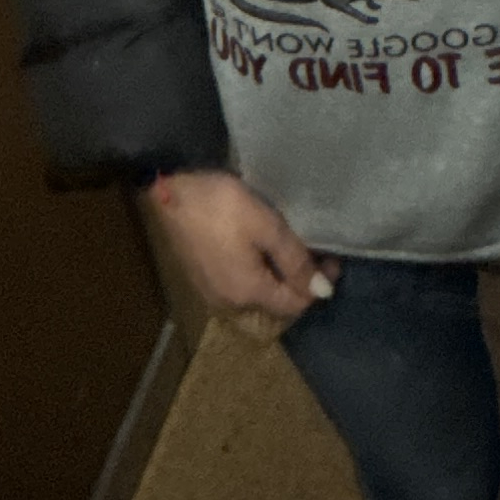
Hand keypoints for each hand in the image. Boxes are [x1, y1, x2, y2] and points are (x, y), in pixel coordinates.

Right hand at [146, 167, 336, 337]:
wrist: (168, 193)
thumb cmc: (220, 205)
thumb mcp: (266, 226)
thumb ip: (295, 261)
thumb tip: (323, 291)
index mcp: (248, 293)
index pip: (296, 304)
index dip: (319, 284)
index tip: (331, 257)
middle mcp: (230, 304)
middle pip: (277, 306)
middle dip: (300, 285)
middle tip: (315, 253)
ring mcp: (213, 295)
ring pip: (259, 299)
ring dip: (280, 281)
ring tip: (291, 252)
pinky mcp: (203, 282)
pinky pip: (242, 291)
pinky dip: (260, 278)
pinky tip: (263, 253)